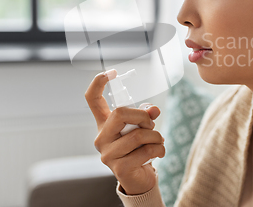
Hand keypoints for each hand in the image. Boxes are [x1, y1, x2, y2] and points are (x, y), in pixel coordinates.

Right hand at [85, 69, 164, 194]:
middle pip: (120, 113)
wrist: (138, 179)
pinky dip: (159, 150)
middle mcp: (101, 137)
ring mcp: (108, 154)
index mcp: (104, 124)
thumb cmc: (139, 149)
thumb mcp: (143, 128)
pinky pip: (146, 151)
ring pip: (138, 135)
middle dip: (143, 117)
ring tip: (159, 142)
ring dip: (156, 136)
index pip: (92, 100)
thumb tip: (154, 110)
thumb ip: (146, 115)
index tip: (112, 72)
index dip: (98, 83)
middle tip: (151, 126)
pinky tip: (159, 153)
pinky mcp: (119, 168)